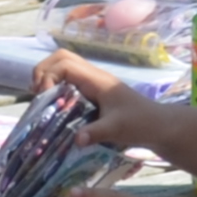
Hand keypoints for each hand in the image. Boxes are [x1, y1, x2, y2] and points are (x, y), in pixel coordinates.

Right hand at [27, 49, 180, 152]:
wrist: (158, 125)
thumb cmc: (140, 123)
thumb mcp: (117, 129)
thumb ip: (96, 132)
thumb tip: (76, 139)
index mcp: (97, 79)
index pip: (65, 63)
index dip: (49, 75)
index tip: (44, 97)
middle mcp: (93, 76)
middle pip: (61, 57)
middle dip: (43, 70)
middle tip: (37, 94)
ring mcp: (93, 82)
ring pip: (64, 66)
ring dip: (48, 77)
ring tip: (41, 99)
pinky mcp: (93, 92)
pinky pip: (69, 80)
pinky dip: (56, 86)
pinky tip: (53, 105)